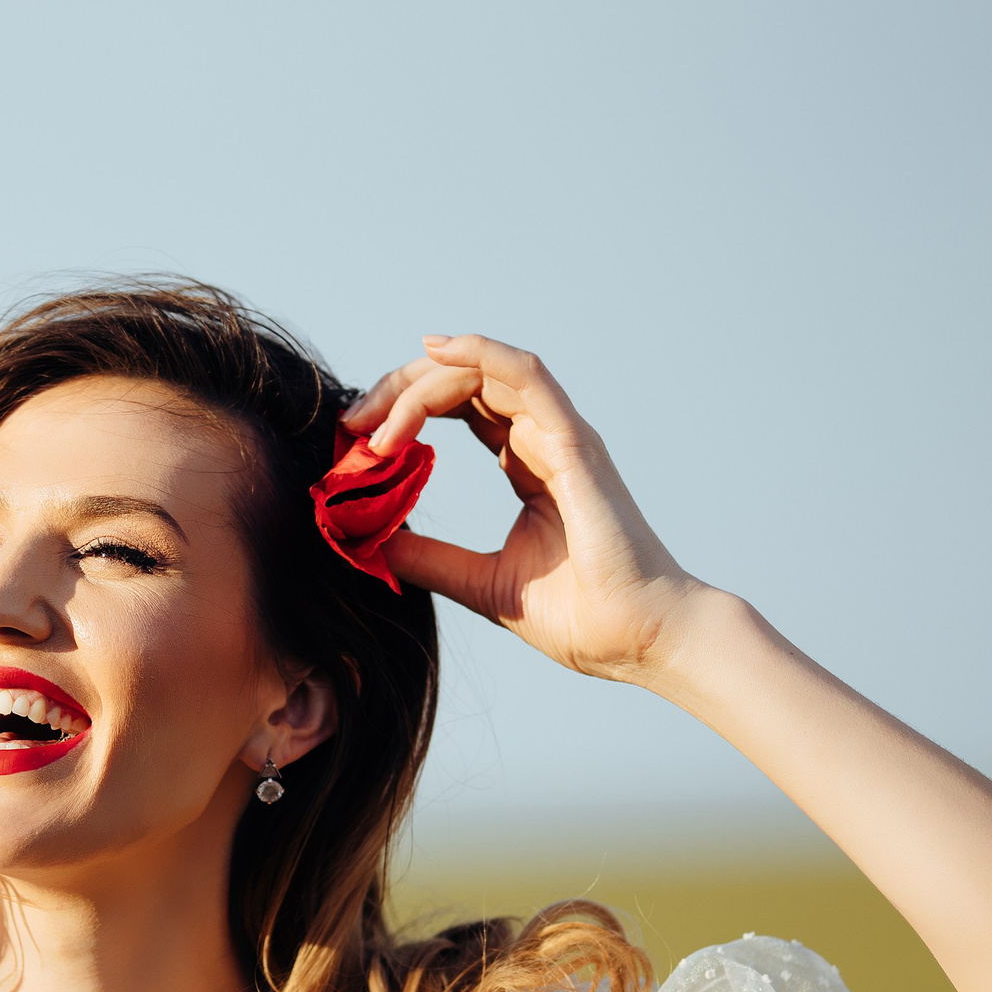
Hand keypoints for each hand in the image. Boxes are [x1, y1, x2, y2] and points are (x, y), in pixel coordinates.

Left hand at [340, 334, 707, 682]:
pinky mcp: (575, 444)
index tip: (355, 443)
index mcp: (529, 463)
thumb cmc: (581, 616)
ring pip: (484, 373)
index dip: (404, 413)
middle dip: (400, 392)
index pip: (460, 409)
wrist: (639, 640)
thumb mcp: (481, 583)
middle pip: (464, 382)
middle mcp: (546, 439)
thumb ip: (430, 558)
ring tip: (373, 419)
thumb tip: (370, 542)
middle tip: (352, 425)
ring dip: (420, 384)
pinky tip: (436, 351)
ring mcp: (563, 436)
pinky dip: (481, 353)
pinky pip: (527, 376)